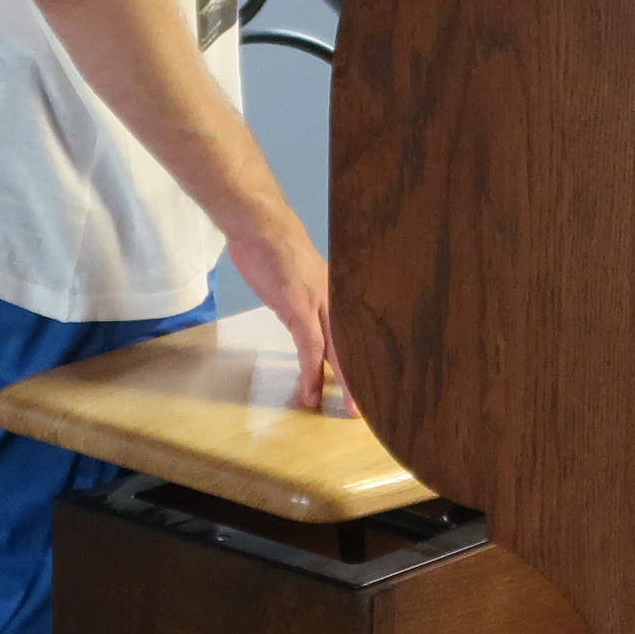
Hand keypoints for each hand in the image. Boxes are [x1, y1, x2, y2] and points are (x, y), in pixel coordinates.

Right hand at [226, 215, 354, 417]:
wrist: (260, 223)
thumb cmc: (273, 245)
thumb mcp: (294, 275)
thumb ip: (303, 294)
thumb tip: (302, 312)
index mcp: (335, 292)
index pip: (353, 332)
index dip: (362, 358)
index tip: (370, 382)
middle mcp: (334, 298)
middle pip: (355, 345)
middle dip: (365, 377)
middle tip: (374, 404)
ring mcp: (318, 303)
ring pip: (338, 351)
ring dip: (344, 383)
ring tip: (352, 410)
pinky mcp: (298, 307)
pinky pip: (309, 347)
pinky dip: (311, 372)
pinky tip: (311, 392)